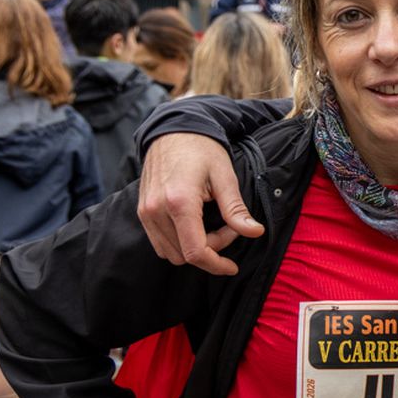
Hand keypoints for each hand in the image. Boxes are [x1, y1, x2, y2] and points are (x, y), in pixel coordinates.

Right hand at [138, 133, 263, 275]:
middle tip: (229, 227)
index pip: (195, 251)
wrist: (173, 130)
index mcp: (179, 202)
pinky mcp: (143, 211)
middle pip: (185, 254)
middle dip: (211, 249)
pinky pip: (160, 242)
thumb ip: (236, 208)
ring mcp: (146, 212)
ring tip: (214, 224)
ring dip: (195, 246)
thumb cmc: (202, 150)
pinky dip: (181, 242)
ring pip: (171, 252)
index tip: (232, 267)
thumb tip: (255, 232)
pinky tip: (197, 224)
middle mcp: (156, 210)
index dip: (216, 265)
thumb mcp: (225, 176)